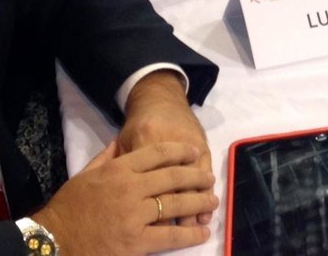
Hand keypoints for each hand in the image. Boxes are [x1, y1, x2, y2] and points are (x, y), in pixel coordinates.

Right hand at [32, 140, 213, 255]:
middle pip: (172, 178)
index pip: (157, 154)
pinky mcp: (136, 242)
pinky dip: (188, 234)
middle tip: (210, 179)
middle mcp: (130, 188)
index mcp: (119, 169)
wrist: (54, 240)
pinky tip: (201, 233)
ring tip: (212, 201)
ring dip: (198, 203)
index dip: (180, 152)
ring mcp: (134, 216)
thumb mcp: (85, 174)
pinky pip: (169, 236)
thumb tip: (120, 141)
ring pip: (175, 205)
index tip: (195, 152)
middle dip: (196, 177)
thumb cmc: (69, 207)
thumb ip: (107, 157)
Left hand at [119, 71, 214, 224]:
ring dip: (197, 202)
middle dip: (178, 210)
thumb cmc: (138, 124)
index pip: (148, 181)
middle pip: (172, 183)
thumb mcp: (124, 143)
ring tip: (199, 222)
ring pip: (192, 178)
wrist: (158, 95)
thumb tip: (121, 197)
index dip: (152, 206)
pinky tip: (208, 206)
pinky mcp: (201, 142)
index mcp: (141, 143)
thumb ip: (120, 166)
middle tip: (180, 232)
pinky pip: (206, 168)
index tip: (152, 228)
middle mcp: (165, 144)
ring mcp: (186, 143)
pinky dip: (207, 188)